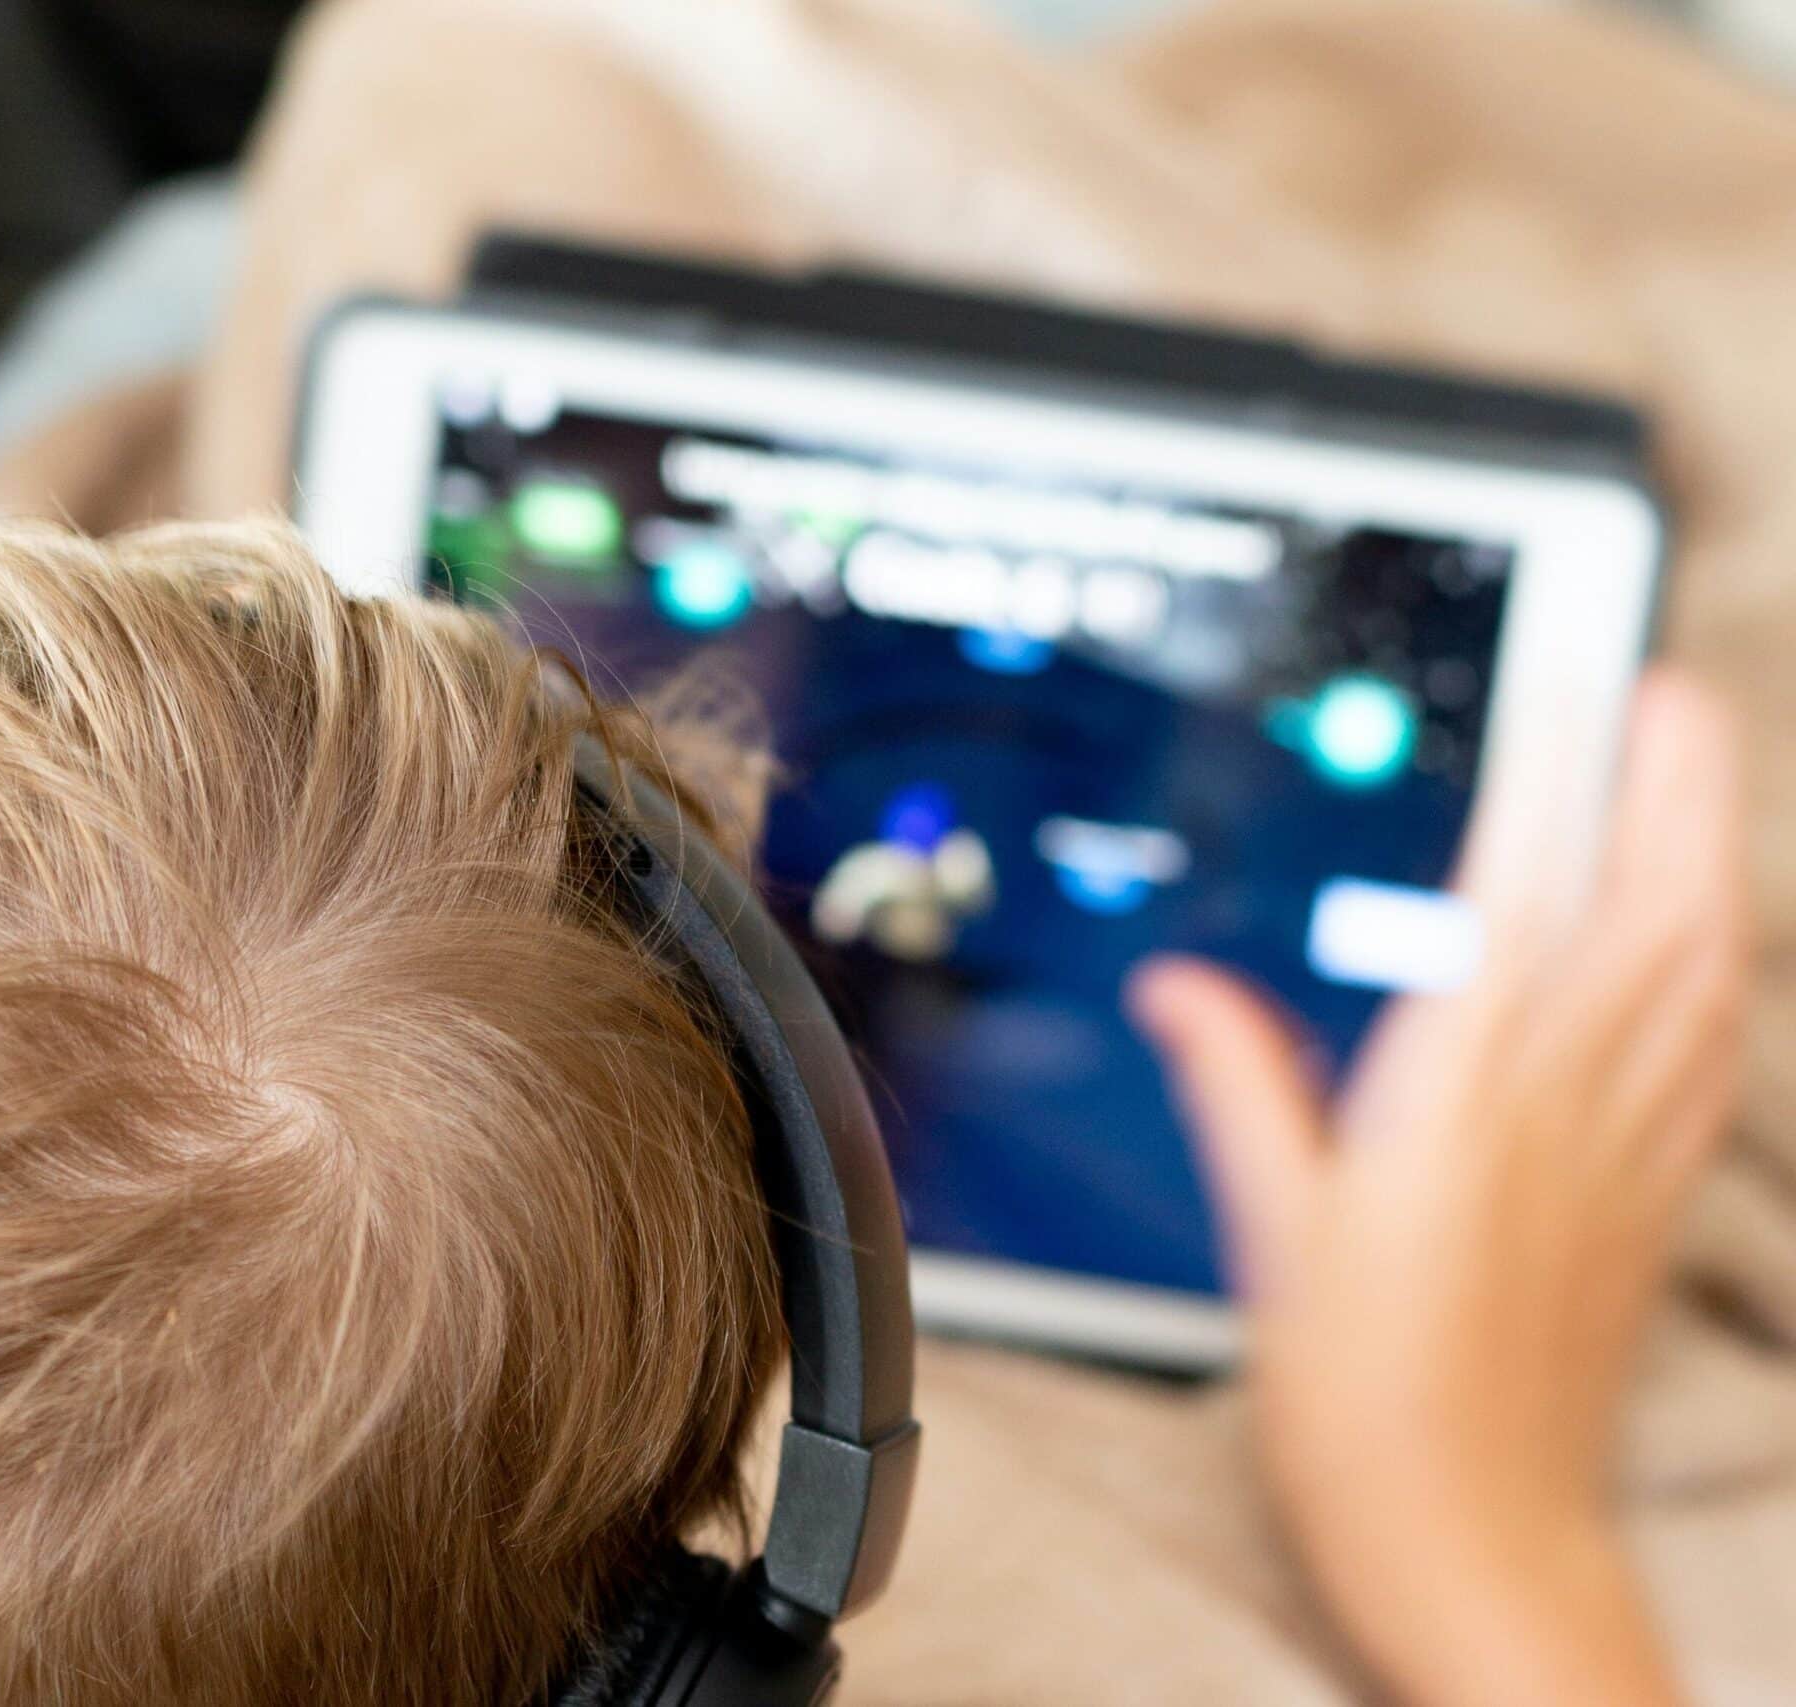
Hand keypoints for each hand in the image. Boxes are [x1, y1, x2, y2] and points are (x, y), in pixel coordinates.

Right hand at [1128, 668, 1750, 1706]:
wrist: (1475, 1536)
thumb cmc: (1365, 1400)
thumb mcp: (1270, 1232)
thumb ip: (1238, 1085)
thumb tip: (1184, 989)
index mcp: (1458, 1098)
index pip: (1522, 891)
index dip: (1553, 767)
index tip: (1566, 671)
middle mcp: (1565, 1107)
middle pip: (1659, 907)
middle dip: (1674, 782)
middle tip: (1663, 684)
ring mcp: (1627, 1149)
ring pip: (1704, 967)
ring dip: (1712, 852)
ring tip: (1694, 768)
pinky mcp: (1652, 1197)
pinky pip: (1708, 1046)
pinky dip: (1716, 959)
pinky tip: (1707, 931)